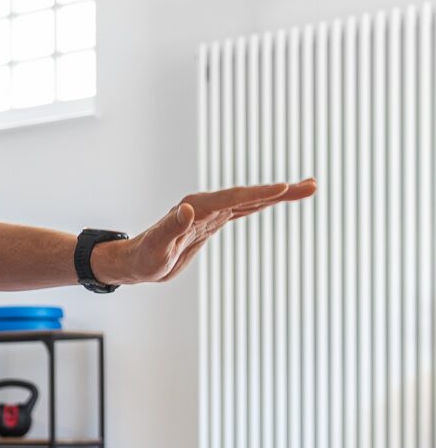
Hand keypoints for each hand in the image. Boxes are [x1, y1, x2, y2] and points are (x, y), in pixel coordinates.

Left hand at [100, 178, 317, 284]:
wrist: (136, 262)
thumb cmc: (144, 257)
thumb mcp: (156, 248)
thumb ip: (171, 228)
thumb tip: (187, 210)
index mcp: (195, 208)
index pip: (233, 199)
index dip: (258, 194)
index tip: (283, 187)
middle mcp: (205, 206)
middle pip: (249, 195)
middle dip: (281, 191)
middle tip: (313, 185)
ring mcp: (211, 213)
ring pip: (251, 201)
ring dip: (279, 194)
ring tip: (308, 187)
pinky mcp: (213, 222)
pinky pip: (244, 210)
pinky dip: (263, 204)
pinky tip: (279, 199)